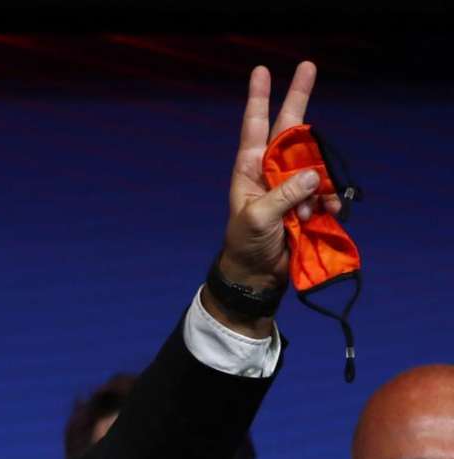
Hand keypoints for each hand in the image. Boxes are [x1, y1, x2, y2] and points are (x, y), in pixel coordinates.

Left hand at [206, 61, 341, 337]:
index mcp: (250, 168)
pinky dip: (331, 200)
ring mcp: (291, 184)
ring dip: (320, 182)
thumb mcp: (258, 219)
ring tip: (306, 212)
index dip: (259, 99)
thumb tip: (314, 175)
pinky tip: (326, 214)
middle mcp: (272, 170)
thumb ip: (284, 195)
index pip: (255, 127)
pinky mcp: (308, 201)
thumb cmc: (246, 244)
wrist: (257, 274)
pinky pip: (327, 190)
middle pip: (291, 130)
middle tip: (308, 65)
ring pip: (316, 163)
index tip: (262, 70)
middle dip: (299, 99)